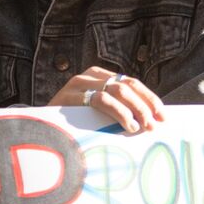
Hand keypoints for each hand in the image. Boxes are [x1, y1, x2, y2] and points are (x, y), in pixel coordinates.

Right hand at [50, 66, 166, 134]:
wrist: (39, 128)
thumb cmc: (71, 125)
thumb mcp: (96, 115)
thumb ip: (116, 111)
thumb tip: (148, 122)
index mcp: (99, 76)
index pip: (131, 83)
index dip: (149, 99)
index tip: (163, 115)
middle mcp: (90, 75)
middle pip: (127, 86)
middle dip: (145, 105)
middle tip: (155, 124)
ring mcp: (79, 83)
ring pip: (117, 91)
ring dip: (135, 110)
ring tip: (143, 127)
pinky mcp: (71, 95)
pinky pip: (102, 100)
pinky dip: (120, 113)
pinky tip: (128, 126)